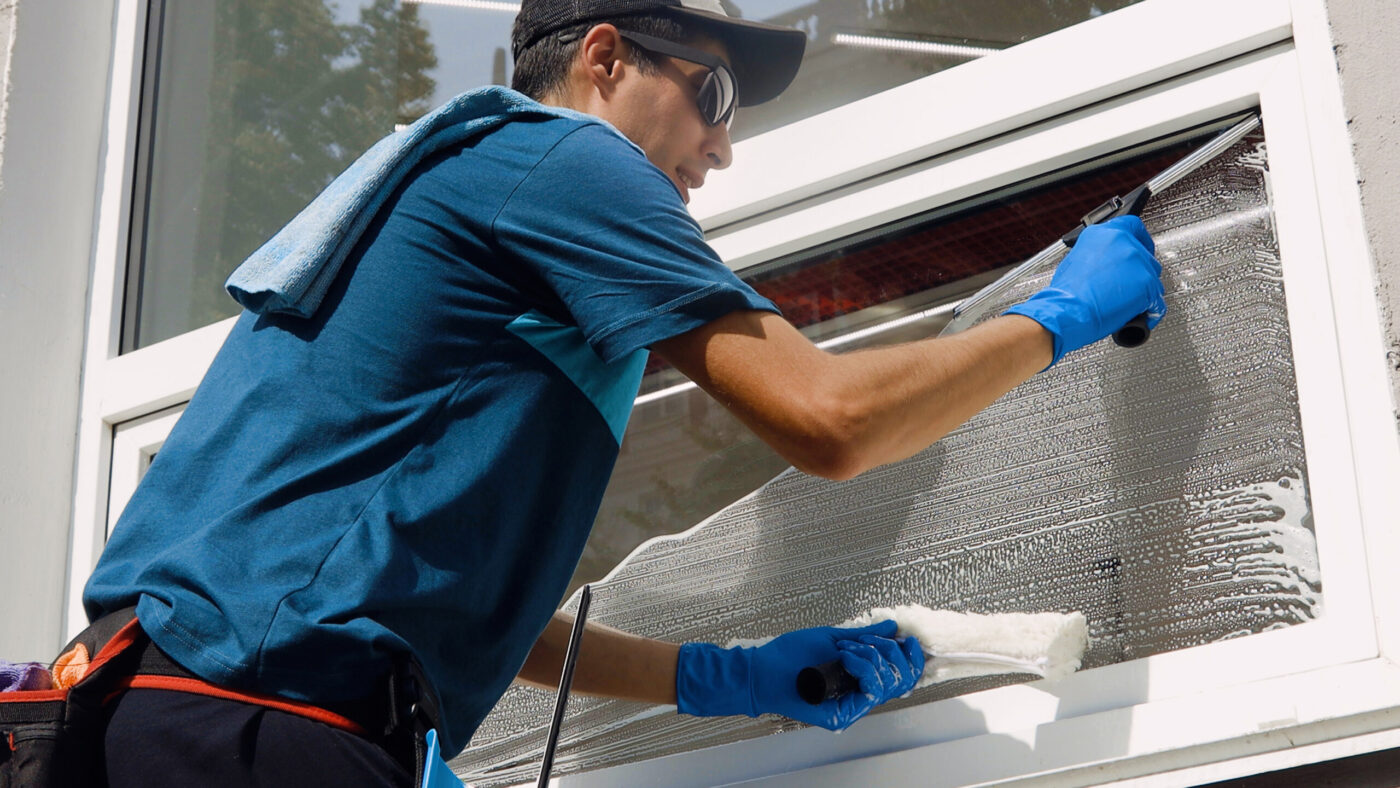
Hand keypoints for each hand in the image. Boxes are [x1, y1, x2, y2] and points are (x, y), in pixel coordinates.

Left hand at [675, 620, 923, 730]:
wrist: (763, 668)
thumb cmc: (791, 655)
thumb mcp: (833, 638)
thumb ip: (864, 636)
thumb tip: (891, 627)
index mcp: (862, 678)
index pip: (901, 675)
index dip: (912, 657)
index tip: (909, 638)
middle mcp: (860, 695)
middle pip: (901, 680)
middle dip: (891, 652)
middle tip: (865, 641)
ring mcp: (853, 706)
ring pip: (888, 685)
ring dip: (872, 657)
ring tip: (846, 649)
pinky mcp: (842, 715)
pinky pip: (870, 692)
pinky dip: (863, 668)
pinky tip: (846, 658)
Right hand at [1005, 215, 1166, 365]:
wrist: (1067, 312)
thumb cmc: (1066, 294)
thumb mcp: (1075, 261)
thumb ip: (1097, 255)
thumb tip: (1106, 264)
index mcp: (1102, 234)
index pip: (1132, 226)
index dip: (1140, 240)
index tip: (1141, 247)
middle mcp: (1122, 242)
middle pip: (1146, 255)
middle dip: (1140, 272)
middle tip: (1130, 286)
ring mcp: (1137, 261)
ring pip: (1153, 278)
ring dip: (1145, 291)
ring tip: (1128, 304)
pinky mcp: (1147, 283)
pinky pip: (1157, 300)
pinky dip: (1150, 311)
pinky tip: (1139, 316)